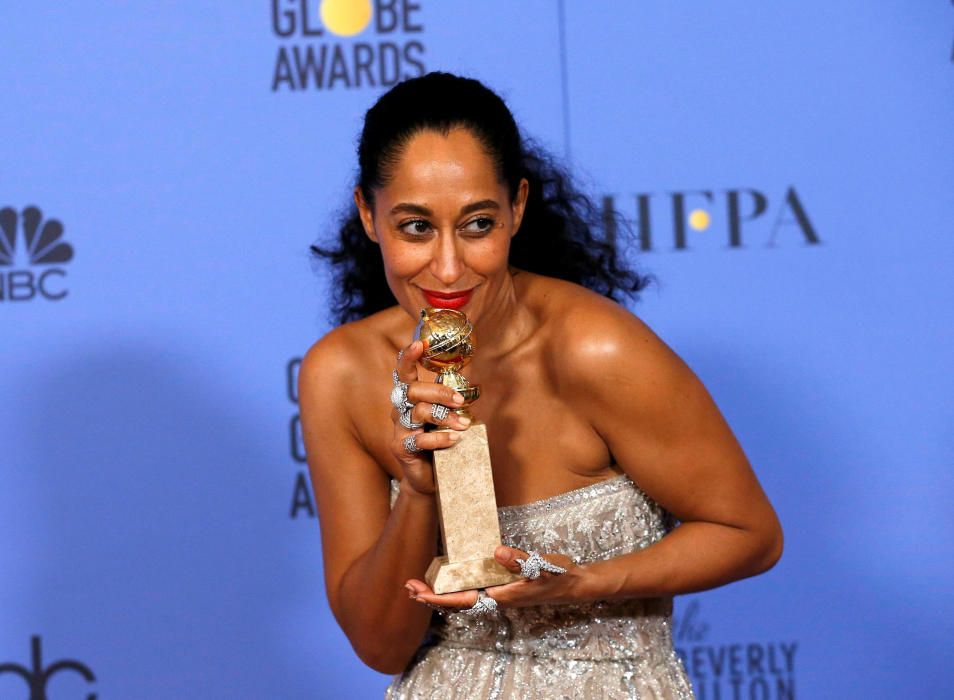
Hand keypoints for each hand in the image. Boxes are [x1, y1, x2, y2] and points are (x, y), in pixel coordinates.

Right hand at [390, 340, 471, 495]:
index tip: (419, 344)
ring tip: (463, 425)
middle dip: (438, 392)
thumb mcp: (446, 418)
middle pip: (413, 390)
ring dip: (445, 416)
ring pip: (418, 412)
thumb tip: (471, 384)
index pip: (404, 373)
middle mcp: (400, 410)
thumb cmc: (440, 442)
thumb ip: (451, 402)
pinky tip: (454, 440)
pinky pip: (419, 439)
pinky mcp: (401, 448)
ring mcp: (399, 429)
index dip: (408, 357)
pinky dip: (439, 438)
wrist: (431, 478)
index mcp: (410, 398)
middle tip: (459, 400)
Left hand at [404, 546, 581, 610]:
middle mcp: (495, 597)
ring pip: (462, 595)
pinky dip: (456, 585)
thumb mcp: (539, 566)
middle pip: (456, 600)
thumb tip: (496, 552)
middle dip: (431, 596)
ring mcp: (498, 592)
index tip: (417, 594)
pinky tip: (448, 578)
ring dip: (440, 591)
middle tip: (408, 587)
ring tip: (420, 585)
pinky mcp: (502, 585)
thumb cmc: (556, 576)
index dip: (437, 598)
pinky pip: (473, 588)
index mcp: (499, 595)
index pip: (461, 599)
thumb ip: (518, 560)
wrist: (573, 584)